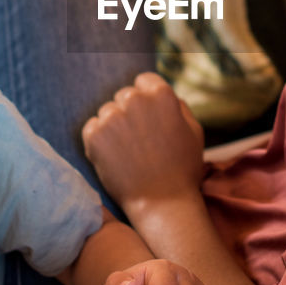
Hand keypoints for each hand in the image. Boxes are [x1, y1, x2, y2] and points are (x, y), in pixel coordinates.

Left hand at [83, 72, 205, 210]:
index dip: (147, 100)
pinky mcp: (94, 136)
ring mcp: (113, 117)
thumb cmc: (182, 168)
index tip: (149, 118)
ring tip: (128, 152)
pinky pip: (92, 127)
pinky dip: (100, 140)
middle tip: (139, 140)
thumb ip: (176, 104)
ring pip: (107, 112)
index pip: (144, 81)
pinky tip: (115, 157)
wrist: (162, 203)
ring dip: (114, 126)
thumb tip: (157, 93)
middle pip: (124, 96)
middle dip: (130, 113)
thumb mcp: (193, 130)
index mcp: (161, 94)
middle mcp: (135, 100)